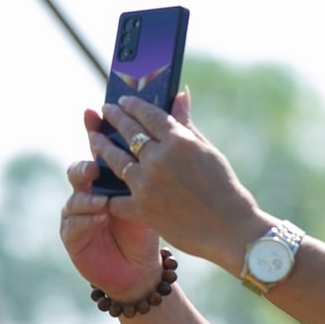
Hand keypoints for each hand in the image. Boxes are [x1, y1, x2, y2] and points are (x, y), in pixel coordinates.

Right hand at [60, 123, 166, 301]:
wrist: (145, 270)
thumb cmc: (158, 224)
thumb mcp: (164, 181)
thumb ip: (169, 138)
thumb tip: (183, 92)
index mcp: (111, 175)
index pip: (102, 146)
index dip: (98, 128)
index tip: (98, 111)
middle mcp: (90, 191)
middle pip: (83, 165)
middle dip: (90, 154)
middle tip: (97, 143)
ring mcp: (79, 212)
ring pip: (75, 192)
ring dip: (86, 188)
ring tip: (97, 184)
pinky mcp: (74, 236)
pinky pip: (74, 223)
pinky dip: (86, 217)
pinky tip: (99, 214)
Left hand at [81, 91, 271, 273]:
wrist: (230, 230)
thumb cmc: (225, 188)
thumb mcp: (208, 151)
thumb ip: (187, 124)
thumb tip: (179, 93)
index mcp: (178, 141)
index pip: (147, 114)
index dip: (133, 104)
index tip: (124, 100)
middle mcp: (158, 159)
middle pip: (127, 131)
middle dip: (114, 117)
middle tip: (106, 110)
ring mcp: (146, 184)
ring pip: (114, 159)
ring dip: (101, 146)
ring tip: (94, 138)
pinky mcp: (141, 210)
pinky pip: (115, 198)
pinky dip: (108, 192)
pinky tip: (101, 185)